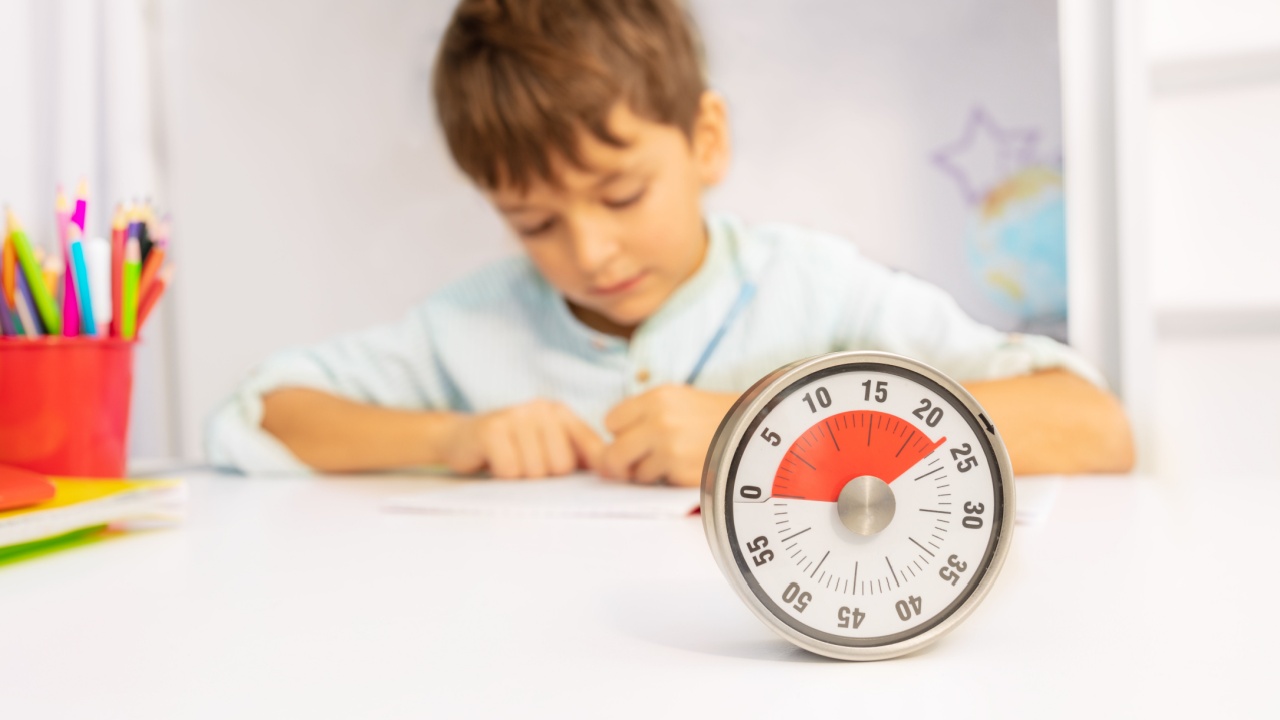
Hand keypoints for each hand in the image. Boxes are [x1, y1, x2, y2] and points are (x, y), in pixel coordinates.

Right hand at [443, 400, 604, 478]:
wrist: (460, 437)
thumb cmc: (511, 448)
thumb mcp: (548, 446)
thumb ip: (580, 456)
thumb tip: (617, 471)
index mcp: (560, 413)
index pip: (591, 449)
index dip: (594, 469)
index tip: (591, 481)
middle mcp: (541, 409)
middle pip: (561, 466)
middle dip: (543, 476)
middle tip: (525, 463)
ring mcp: (516, 416)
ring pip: (535, 471)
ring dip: (520, 477)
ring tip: (510, 461)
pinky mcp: (491, 430)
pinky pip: (510, 471)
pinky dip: (502, 476)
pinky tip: (494, 462)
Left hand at [601, 385, 739, 486]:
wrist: (753, 428)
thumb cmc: (710, 415)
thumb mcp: (675, 400)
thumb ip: (640, 418)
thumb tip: (604, 457)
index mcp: (657, 398)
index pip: (611, 421)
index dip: (621, 432)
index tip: (635, 435)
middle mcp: (660, 421)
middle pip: (614, 453)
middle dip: (620, 462)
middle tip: (633, 463)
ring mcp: (670, 449)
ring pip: (634, 472)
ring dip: (647, 471)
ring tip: (672, 458)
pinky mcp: (682, 472)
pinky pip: (657, 483)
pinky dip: (666, 479)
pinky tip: (685, 466)